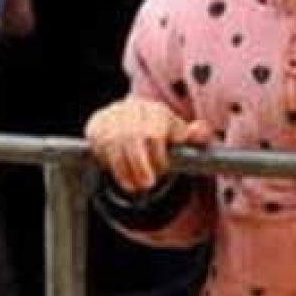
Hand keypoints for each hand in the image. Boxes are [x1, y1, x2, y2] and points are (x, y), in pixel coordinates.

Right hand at [84, 96, 212, 192]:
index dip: (158, 158)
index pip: (154, 136)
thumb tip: (199, 130)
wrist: (133, 122)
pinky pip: (99, 146)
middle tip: (147, 184)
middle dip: (140, 165)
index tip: (162, 171)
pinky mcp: (96, 125)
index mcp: (157, 111)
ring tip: (133, 186)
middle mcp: (133, 109)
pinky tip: (119, 174)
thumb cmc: (163, 133)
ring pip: (113, 144)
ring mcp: (112, 116)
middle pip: (132, 139)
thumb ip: (197, 135)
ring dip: (123, 169)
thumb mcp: (182, 136)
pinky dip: (109, 163)